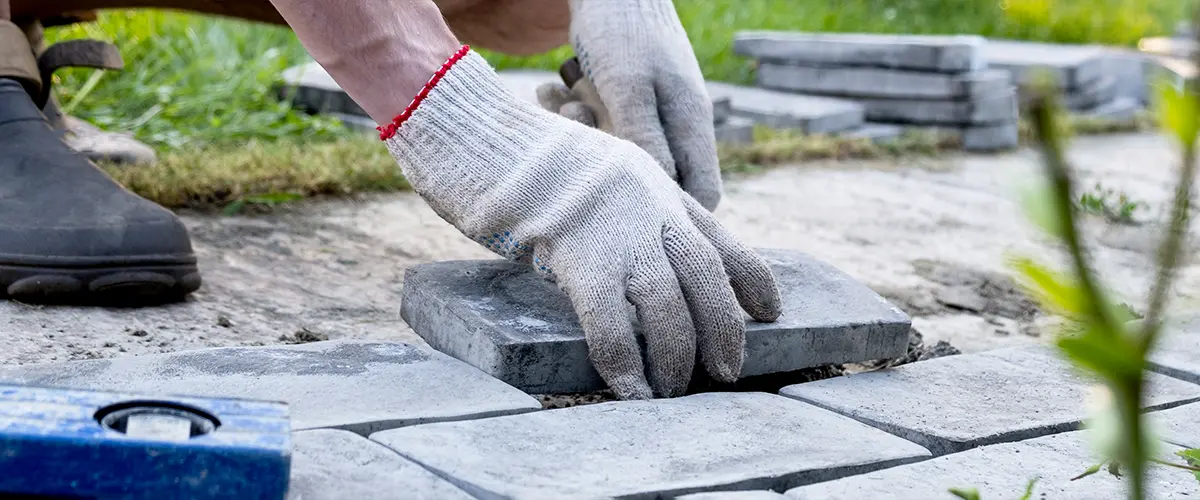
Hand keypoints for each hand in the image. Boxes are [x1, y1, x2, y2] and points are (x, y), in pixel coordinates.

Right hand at [382, 47, 780, 398]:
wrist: (481, 138)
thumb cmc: (523, 163)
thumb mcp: (596, 174)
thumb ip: (626, 209)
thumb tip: (635, 260)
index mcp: (656, 185)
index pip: (719, 237)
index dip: (752, 278)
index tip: (772, 310)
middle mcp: (649, 205)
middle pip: (705, 276)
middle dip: (723, 330)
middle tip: (727, 372)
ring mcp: (617, 231)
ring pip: (668, 305)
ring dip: (676, 356)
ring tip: (674, 390)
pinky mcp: (578, 256)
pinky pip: (612, 324)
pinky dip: (625, 364)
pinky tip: (631, 390)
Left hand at [534, 0, 722, 211]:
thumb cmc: (622, 30)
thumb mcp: (629, 86)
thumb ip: (644, 139)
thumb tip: (659, 195)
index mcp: (692, 124)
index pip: (704, 194)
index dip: (673, 212)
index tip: (628, 206)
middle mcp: (677, 124)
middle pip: (654, 178)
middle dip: (610, 166)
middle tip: (581, 136)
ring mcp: (651, 113)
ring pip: (619, 153)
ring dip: (583, 136)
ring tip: (563, 106)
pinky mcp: (623, 101)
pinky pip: (598, 127)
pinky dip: (571, 115)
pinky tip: (552, 92)